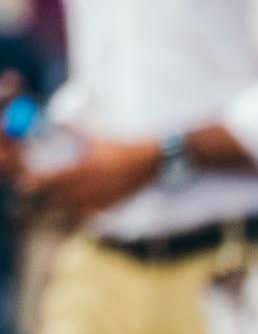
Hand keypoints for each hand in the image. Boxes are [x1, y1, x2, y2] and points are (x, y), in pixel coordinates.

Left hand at [21, 137, 161, 217]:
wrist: (152, 160)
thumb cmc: (124, 146)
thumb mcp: (98, 136)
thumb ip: (75, 130)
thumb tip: (56, 122)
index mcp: (86, 169)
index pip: (52, 179)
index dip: (37, 180)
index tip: (29, 177)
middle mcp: (92, 186)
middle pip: (58, 196)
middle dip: (48, 191)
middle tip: (41, 185)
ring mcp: (101, 198)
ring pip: (71, 207)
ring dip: (62, 200)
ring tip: (58, 193)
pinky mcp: (111, 205)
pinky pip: (88, 211)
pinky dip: (79, 207)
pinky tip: (79, 200)